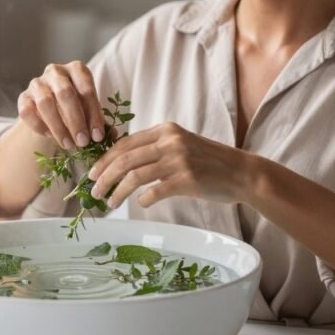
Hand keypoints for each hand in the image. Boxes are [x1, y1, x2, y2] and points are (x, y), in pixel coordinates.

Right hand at [18, 61, 106, 149]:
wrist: (52, 110)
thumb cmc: (77, 108)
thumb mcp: (90, 111)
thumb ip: (100, 121)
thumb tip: (111, 135)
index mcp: (77, 69)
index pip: (86, 89)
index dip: (93, 114)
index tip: (98, 136)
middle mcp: (56, 71)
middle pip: (65, 93)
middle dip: (76, 121)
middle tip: (83, 142)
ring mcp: (37, 83)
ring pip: (45, 103)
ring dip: (59, 127)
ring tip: (69, 145)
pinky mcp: (23, 97)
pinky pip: (28, 112)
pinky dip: (40, 127)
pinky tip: (51, 137)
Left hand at [88, 122, 251, 208]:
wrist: (241, 172)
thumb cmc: (209, 162)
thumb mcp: (180, 145)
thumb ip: (155, 149)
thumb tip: (122, 163)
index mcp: (165, 130)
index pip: (125, 143)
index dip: (104, 160)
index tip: (92, 174)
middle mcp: (170, 141)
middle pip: (124, 159)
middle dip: (104, 177)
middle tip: (94, 191)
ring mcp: (179, 160)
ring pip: (134, 176)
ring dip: (117, 191)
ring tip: (110, 203)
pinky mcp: (187, 179)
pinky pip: (155, 191)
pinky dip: (143, 200)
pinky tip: (141, 204)